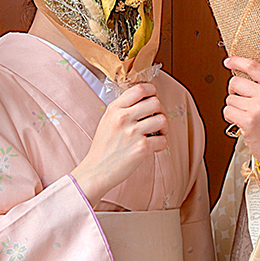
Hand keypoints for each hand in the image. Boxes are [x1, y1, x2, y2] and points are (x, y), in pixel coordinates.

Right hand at [69, 82, 167, 201]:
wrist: (96, 171)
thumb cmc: (102, 148)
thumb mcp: (107, 121)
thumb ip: (123, 109)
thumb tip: (144, 101)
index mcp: (114, 108)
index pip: (140, 88)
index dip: (152, 91)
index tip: (153, 98)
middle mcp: (123, 117)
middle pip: (156, 102)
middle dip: (160, 111)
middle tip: (156, 121)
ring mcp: (132, 132)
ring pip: (162, 119)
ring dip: (164, 128)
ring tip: (156, 134)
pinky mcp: (141, 148)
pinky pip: (163, 140)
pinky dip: (161, 144)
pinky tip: (153, 148)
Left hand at [222, 57, 259, 168]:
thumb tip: (243, 78)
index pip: (253, 66)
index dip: (237, 61)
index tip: (229, 62)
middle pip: (235, 82)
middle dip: (233, 93)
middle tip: (241, 103)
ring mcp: (258, 107)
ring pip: (230, 99)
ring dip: (233, 109)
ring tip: (246, 117)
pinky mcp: (248, 120)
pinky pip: (228, 111)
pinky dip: (231, 118)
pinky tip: (241, 124)